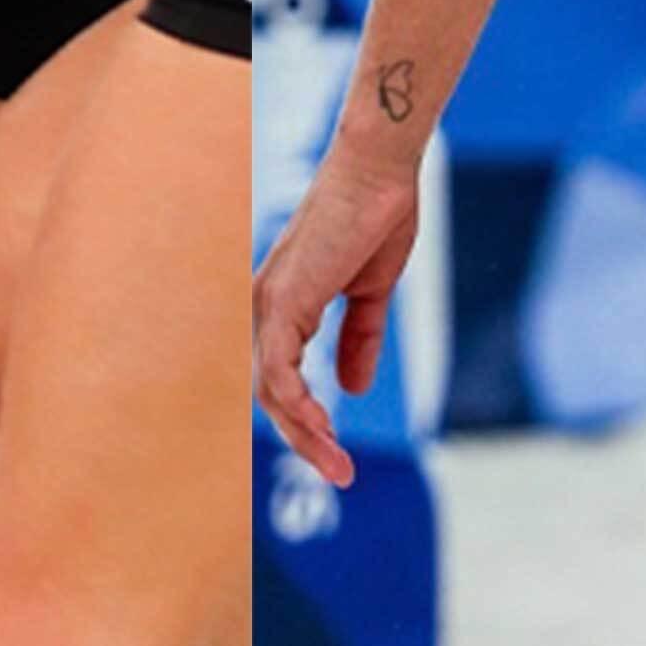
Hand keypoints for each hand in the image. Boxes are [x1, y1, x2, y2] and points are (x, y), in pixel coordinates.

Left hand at [252, 131, 424, 487]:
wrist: (381, 172)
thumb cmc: (376, 217)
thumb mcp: (371, 292)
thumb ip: (360, 339)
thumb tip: (354, 388)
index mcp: (282, 306)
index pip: (279, 379)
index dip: (305, 420)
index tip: (335, 451)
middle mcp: (264, 308)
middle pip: (268, 394)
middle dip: (305, 440)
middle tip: (341, 473)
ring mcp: (268, 305)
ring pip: (270, 391)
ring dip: (305, 435)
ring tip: (339, 466)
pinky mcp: (283, 302)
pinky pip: (279, 372)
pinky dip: (299, 406)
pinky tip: (324, 429)